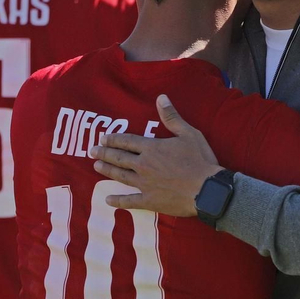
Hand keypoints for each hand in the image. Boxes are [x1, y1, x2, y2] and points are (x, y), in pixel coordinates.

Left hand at [89, 95, 219, 216]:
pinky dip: (117, 200)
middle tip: (92, 151)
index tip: (102, 138)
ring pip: (120, 175)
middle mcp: (143, 165)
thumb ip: (172, 117)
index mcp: (151, 148)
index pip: (127, 141)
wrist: (207, 190)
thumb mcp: (188, 134)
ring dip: (107, 170)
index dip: (114, 139)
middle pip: (119, 157)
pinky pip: (129, 201)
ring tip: (96, 166)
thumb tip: (161, 97)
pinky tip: (107, 200)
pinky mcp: (149, 200)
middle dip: (104, 153)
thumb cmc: (200, 160)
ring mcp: (144, 184)